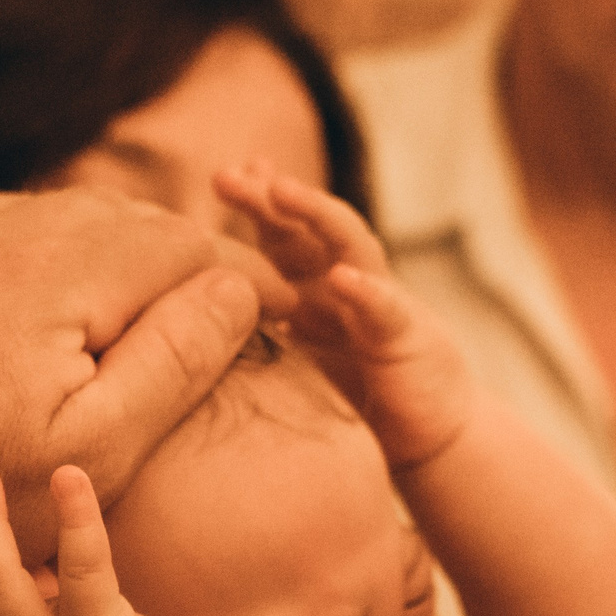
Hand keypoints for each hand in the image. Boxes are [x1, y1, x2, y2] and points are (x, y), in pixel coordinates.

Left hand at [0, 188, 296, 554]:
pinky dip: (22, 265)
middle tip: (226, 301)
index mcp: (59, 269)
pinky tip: (30, 309)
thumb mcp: (92, 446)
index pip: (182, 246)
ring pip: (40, 223)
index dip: (247, 275)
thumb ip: (175, 359)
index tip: (294, 309)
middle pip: (116, 221)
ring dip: (101, 255)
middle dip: (179, 257)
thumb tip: (238, 286)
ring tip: (140, 301)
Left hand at [214, 162, 473, 468]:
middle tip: (228, 176)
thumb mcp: (293, 368)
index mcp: (314, 292)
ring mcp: (378, 305)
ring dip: (316, 215)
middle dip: (269, 197)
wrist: (434, 438)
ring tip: (282, 192)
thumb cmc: (357, 403)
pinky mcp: (407, 338)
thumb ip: (255, 344)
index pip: (278, 238)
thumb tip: (182, 335)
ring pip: (349, 245)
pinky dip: (365, 291)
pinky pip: (385, 308)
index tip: (219, 178)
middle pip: (305, 229)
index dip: (252, 207)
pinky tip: (342, 279)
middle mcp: (345, 286)